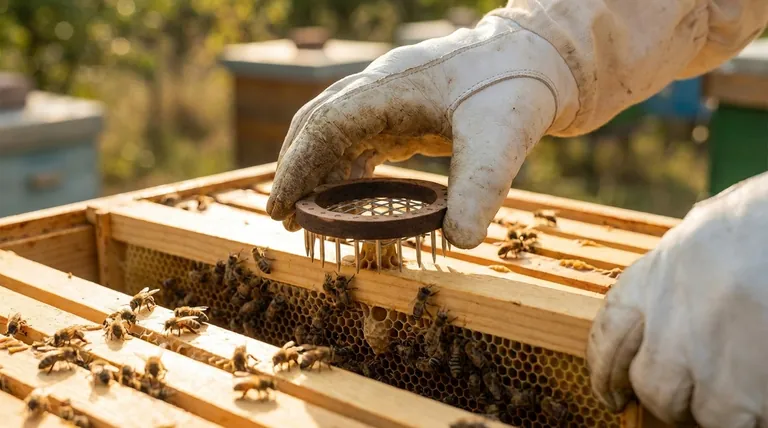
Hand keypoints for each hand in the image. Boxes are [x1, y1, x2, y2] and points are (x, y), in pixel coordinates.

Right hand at [266, 15, 577, 247]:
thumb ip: (480, 188)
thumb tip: (460, 242)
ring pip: (333, 129)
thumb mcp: (501, 140)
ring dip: (316, 169)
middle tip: (283, 217)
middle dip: (295, 169)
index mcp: (388, 88)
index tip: (278, 209)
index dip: (296, 169)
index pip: (324, 127)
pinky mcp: (402, 107)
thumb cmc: (516, 89)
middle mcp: (378, 87)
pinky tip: (346, 192)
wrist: (536, 59)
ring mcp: (388, 95)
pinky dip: (343, 165)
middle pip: (316, 124)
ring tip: (307, 213)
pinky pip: (359, 134)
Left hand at [587, 172, 767, 426]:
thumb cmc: (763, 222)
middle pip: (652, 386)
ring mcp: (710, 362)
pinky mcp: (751, 392)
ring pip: (702, 413)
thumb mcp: (705, 233)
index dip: (604, 372)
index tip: (610, 391)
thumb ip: (675, 274)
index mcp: (655, 278)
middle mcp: (670, 323)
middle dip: (672, 397)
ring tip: (751, 381)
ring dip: (723, 409)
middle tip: (699, 391)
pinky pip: (745, 422)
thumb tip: (666, 298)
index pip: (607, 338)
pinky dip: (759, 415)